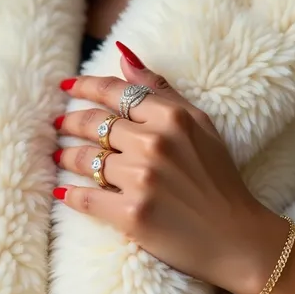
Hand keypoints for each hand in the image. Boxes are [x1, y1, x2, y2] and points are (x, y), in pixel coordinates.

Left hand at [53, 42, 289, 293]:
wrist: (235, 237)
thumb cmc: (219, 178)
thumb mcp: (200, 124)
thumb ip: (161, 90)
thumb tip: (123, 55)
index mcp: (172, 118)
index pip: (115, 93)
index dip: (85, 87)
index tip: (66, 87)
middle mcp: (154, 144)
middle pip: (94, 124)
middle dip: (69, 122)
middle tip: (59, 124)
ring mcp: (141, 180)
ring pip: (85, 159)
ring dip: (66, 155)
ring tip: (59, 154)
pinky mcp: (131, 215)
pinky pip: (86, 197)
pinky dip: (69, 194)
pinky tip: (62, 190)